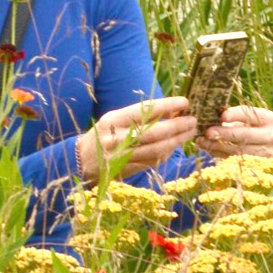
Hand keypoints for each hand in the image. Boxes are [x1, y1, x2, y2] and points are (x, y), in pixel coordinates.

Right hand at [76, 97, 199, 185]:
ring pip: (155, 149)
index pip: (144, 110)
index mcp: (113, 120)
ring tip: (190, 133)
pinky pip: (151, 161)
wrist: (80, 161)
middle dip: (176, 126)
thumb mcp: (114, 120)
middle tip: (193, 120)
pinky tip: (175, 146)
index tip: (184, 101)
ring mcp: (122, 157)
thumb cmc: (102, 135)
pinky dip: (166, 153)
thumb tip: (170, 110)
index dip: (167, 105)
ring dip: (176, 141)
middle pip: (153, 132)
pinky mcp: (127, 170)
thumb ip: (138, 116)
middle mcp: (117, 139)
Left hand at [196, 104, 272, 157]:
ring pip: (239, 150)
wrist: (253, 143)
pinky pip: (235, 160)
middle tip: (208, 132)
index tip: (222, 116)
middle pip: (246, 135)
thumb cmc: (244, 124)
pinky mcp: (257, 165)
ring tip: (202, 141)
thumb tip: (211, 115)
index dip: (236, 115)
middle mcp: (272, 136)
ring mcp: (266, 153)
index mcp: (268, 118)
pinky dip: (219, 153)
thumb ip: (229, 115)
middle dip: (225, 133)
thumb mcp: (240, 117)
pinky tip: (207, 148)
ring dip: (218, 146)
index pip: (251, 115)